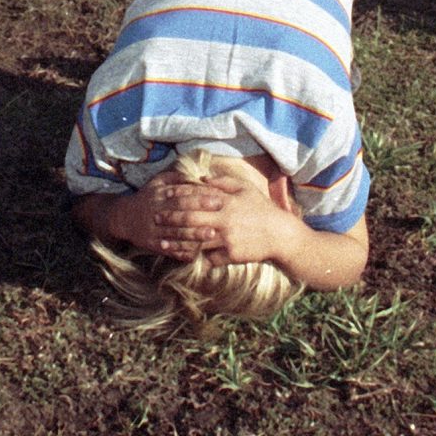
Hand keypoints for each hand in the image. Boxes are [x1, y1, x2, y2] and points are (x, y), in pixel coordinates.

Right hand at [110, 173, 232, 259]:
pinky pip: (169, 248)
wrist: (123, 217)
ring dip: (194, 233)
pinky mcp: (151, 244)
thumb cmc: (147, 197)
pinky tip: (196, 253)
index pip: (183, 192)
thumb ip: (178, 177)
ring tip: (212, 234)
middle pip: (181, 210)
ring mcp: (153, 229)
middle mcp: (157, 210)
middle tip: (220, 211)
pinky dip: (182, 251)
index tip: (219, 195)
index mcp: (160, 194)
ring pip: (176, 231)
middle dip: (201, 210)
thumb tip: (200, 176)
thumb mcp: (158, 181)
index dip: (201, 194)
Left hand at [144, 175, 301, 267]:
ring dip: (177, 242)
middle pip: (191, 218)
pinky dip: (195, 258)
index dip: (178, 194)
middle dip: (171, 218)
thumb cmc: (261, 209)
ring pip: (196, 240)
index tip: (164, 194)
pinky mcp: (231, 255)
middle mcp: (225, 219)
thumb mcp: (245, 189)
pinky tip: (182, 259)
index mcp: (227, 201)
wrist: (280, 234)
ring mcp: (227, 238)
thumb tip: (201, 177)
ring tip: (162, 243)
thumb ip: (223, 181)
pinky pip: (209, 258)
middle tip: (155, 218)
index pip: (197, 195)